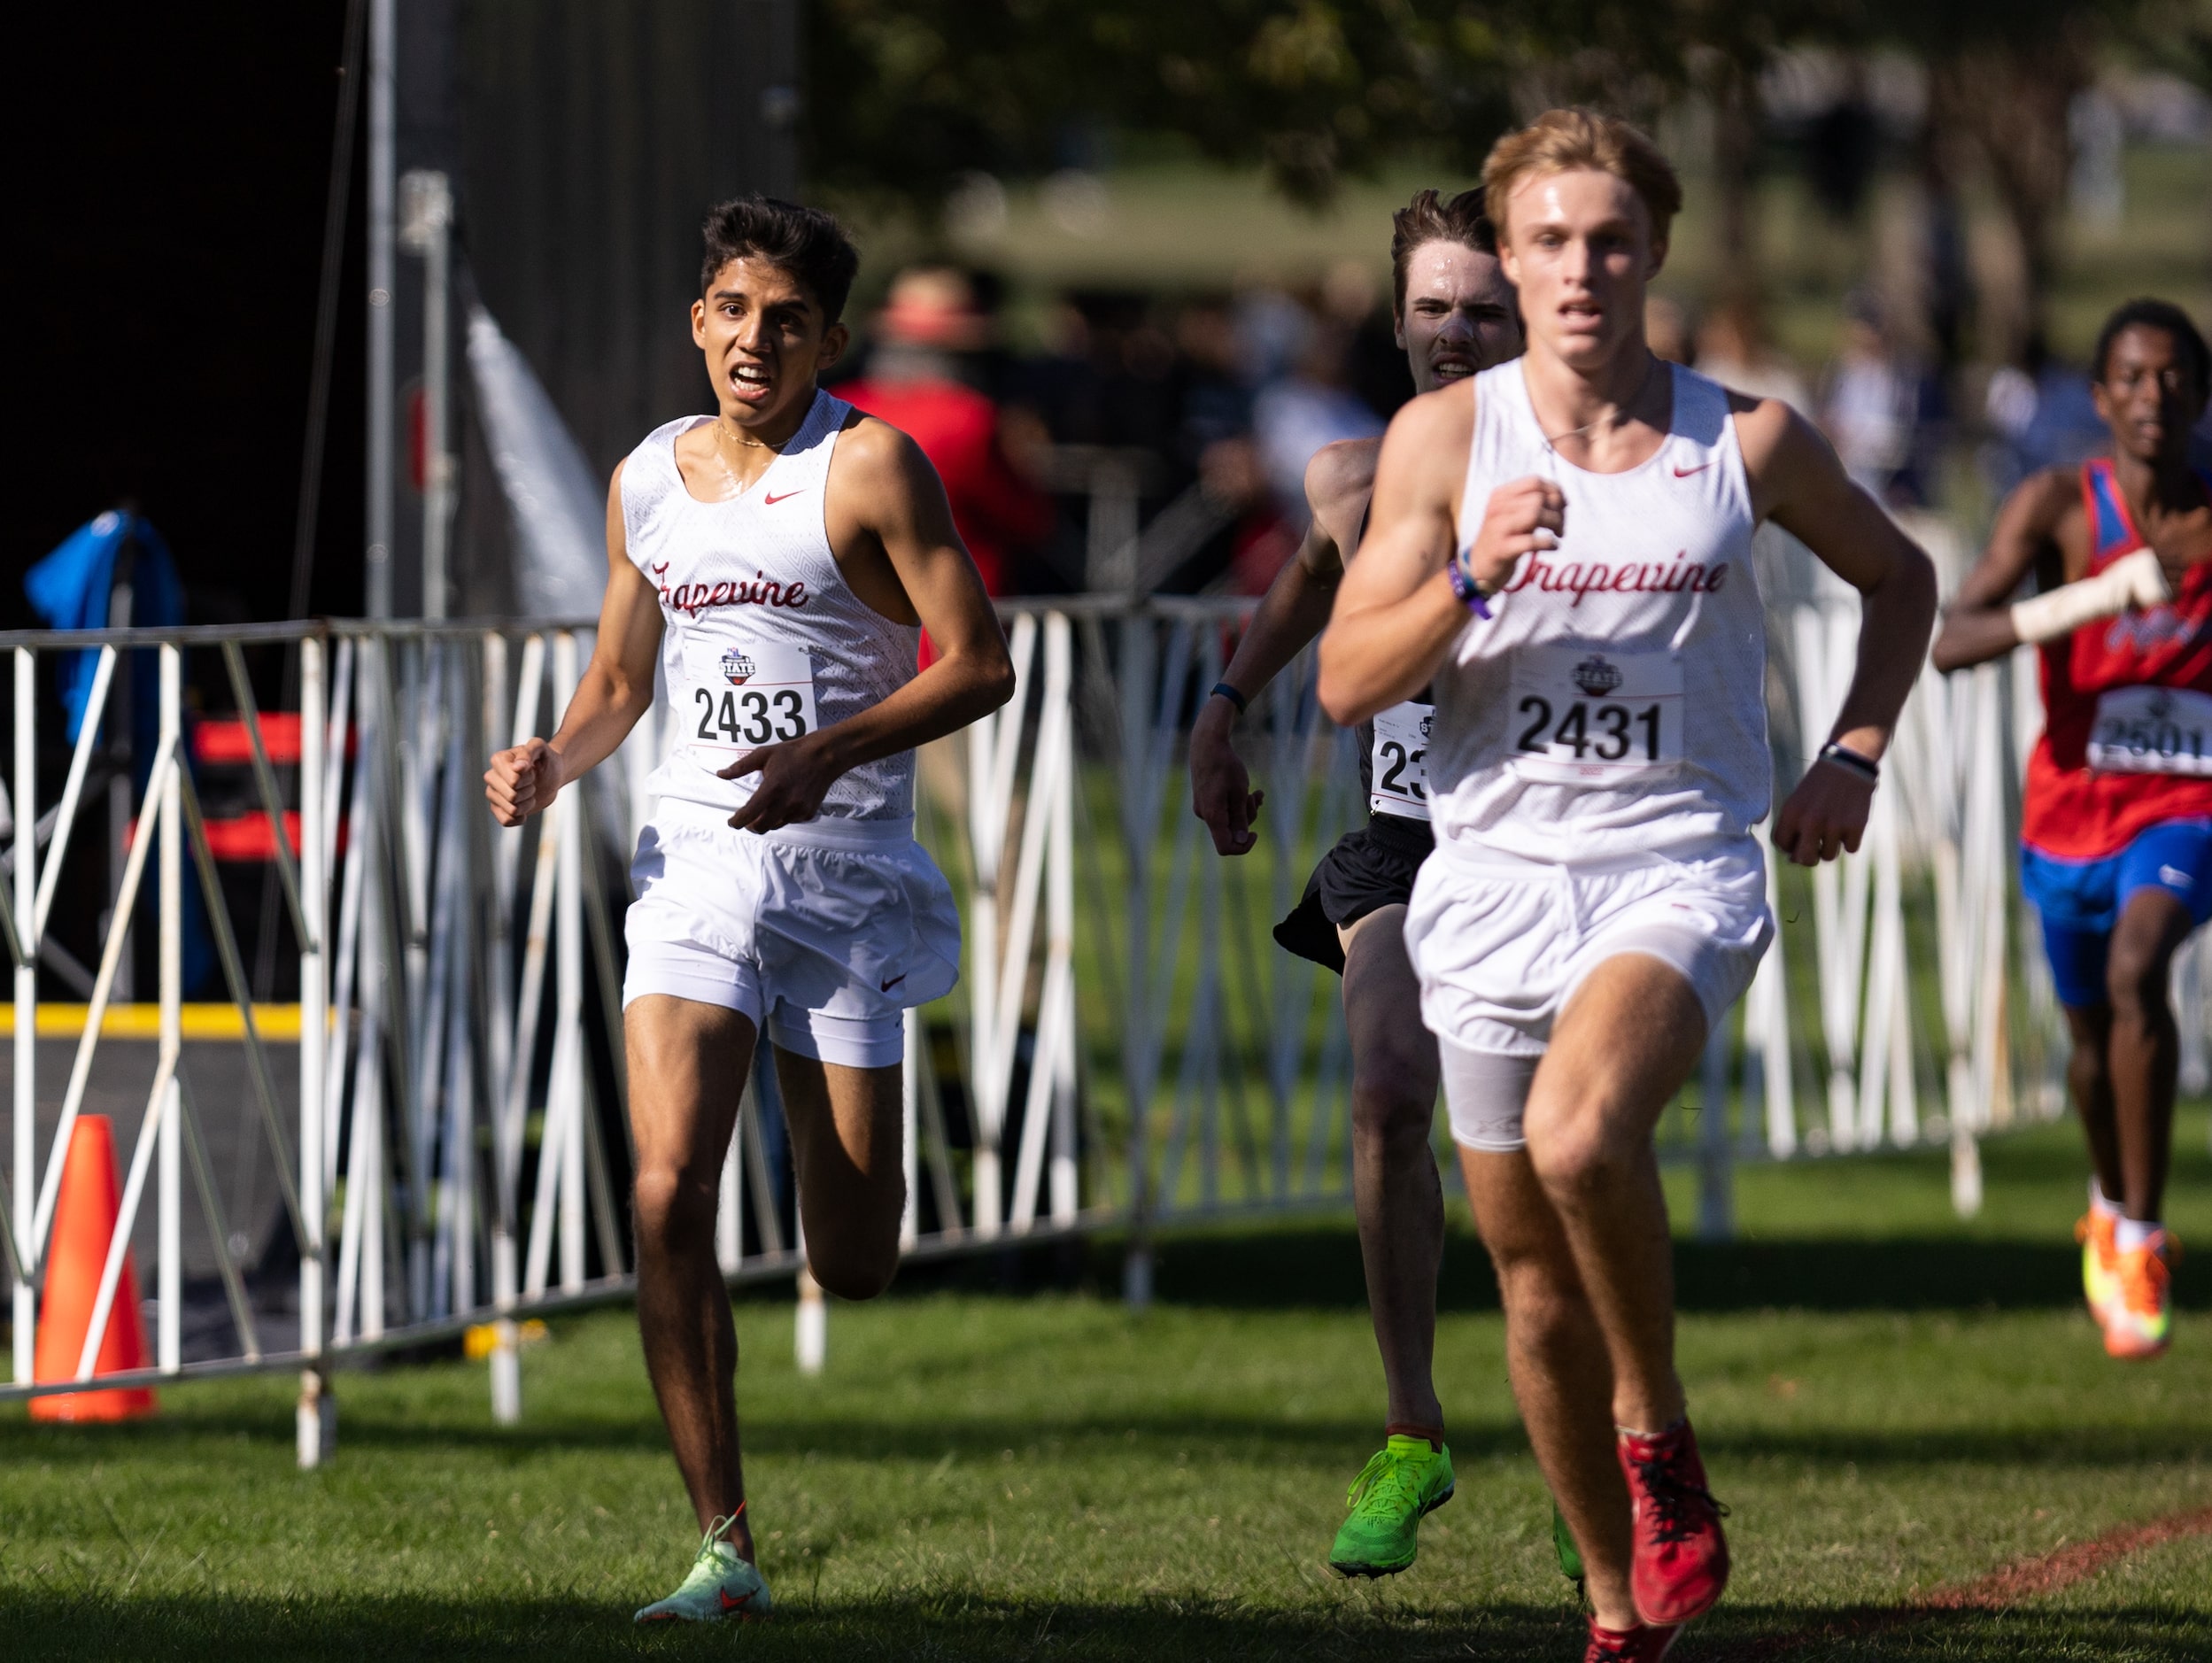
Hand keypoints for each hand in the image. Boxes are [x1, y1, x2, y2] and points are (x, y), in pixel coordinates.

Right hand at [484, 737, 559, 826]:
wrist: (551, 775)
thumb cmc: (545, 760)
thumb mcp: (541, 749)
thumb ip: (530, 751)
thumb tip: (517, 767)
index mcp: (498, 760)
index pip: (513, 781)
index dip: (528, 778)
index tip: (532, 770)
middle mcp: (491, 777)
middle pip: (511, 796)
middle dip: (528, 791)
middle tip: (532, 782)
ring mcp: (492, 794)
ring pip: (511, 810)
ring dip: (527, 804)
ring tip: (529, 792)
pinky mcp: (497, 809)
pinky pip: (506, 821)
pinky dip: (521, 817)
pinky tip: (525, 807)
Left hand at [719, 733, 839, 832]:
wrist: (824, 757)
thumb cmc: (793, 753)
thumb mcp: (763, 755)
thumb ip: (740, 767)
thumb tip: (721, 774)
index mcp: (772, 788)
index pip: (749, 814)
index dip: (737, 822)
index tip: (732, 822)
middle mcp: (786, 802)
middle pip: (761, 827)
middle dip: (750, 826)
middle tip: (746, 820)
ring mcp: (798, 810)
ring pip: (775, 825)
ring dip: (766, 821)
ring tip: (766, 809)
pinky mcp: (807, 813)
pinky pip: (789, 821)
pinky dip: (782, 817)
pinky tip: (784, 803)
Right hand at [1190, 700, 1263, 854]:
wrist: (1207, 744)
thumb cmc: (1225, 765)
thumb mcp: (1239, 791)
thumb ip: (1240, 818)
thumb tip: (1241, 840)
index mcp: (1213, 815)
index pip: (1225, 847)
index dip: (1243, 846)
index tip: (1256, 834)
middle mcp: (1205, 815)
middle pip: (1230, 831)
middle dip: (1248, 818)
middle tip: (1255, 797)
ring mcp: (1204, 808)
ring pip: (1229, 819)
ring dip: (1245, 808)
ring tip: (1255, 792)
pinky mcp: (1206, 800)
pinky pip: (1224, 809)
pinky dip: (1237, 803)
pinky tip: (1250, 791)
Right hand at [1460, 476, 1564, 592]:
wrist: (1479, 567)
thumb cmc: (1503, 539)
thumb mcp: (1513, 515)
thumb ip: (1533, 504)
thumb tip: (1563, 500)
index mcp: (1500, 496)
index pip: (1534, 482)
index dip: (1555, 491)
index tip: (1563, 506)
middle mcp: (1497, 508)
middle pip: (1539, 498)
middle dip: (1558, 511)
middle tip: (1560, 526)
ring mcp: (1498, 528)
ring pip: (1536, 514)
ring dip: (1555, 524)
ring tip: (1559, 534)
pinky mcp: (1502, 549)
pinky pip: (1531, 541)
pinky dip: (1549, 543)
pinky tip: (1554, 546)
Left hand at [1772, 758, 1874, 865]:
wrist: (1847, 764)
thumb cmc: (1819, 787)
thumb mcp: (1797, 801)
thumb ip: (1792, 828)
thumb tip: (1794, 860)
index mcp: (1791, 813)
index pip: (1783, 845)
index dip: (1790, 845)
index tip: (1798, 837)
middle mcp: (1811, 822)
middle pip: (1805, 859)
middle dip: (1809, 857)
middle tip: (1815, 848)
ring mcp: (1834, 825)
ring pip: (1829, 856)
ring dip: (1831, 847)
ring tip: (1833, 829)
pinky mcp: (1855, 826)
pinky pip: (1850, 849)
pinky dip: (1850, 840)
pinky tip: (1848, 823)